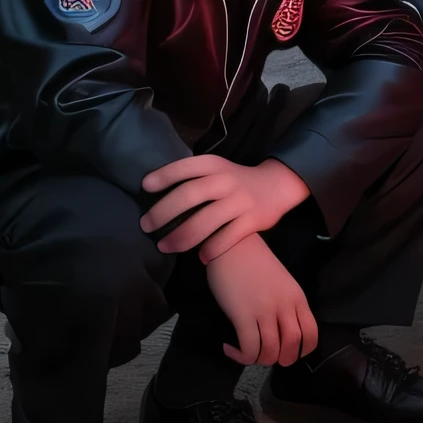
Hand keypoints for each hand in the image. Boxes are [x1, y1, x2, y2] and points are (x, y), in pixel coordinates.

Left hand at [141, 156, 309, 261]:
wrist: (278, 186)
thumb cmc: (235, 181)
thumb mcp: (217, 170)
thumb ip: (192, 178)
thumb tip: (153, 194)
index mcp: (215, 166)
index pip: (186, 167)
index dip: (164, 176)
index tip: (145, 187)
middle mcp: (226, 181)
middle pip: (190, 195)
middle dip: (163, 212)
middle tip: (146, 226)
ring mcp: (241, 201)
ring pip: (206, 221)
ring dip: (181, 237)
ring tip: (164, 247)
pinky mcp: (253, 220)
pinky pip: (228, 238)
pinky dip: (211, 249)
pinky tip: (200, 257)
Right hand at [205, 234, 317, 366]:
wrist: (233, 245)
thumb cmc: (255, 263)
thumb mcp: (282, 283)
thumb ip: (286, 305)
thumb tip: (280, 332)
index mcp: (298, 298)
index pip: (312, 334)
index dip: (303, 351)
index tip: (288, 352)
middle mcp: (285, 306)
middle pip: (293, 347)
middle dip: (281, 360)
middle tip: (267, 356)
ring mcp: (265, 311)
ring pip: (271, 352)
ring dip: (258, 360)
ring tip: (247, 352)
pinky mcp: (243, 315)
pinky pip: (249, 348)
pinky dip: (241, 356)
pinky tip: (230, 347)